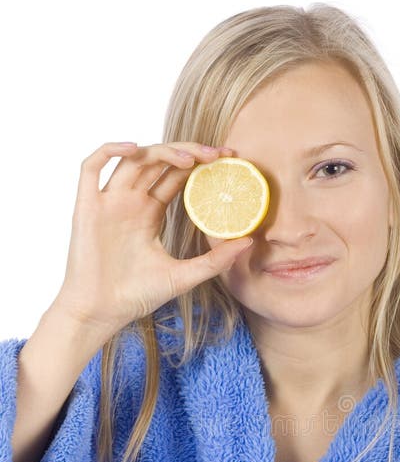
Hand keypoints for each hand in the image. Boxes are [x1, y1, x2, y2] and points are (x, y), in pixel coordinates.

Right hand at [54, 141, 251, 339]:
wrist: (103, 312)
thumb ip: (215, 260)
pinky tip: (133, 149)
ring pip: (132, 159)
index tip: (227, 160)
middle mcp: (130, 201)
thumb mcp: (185, 276)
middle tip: (217, 155)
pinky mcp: (87, 206)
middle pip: (158, 160)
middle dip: (188, 152)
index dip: (200, 163)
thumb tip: (249, 241)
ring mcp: (108, 201)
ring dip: (160, 150)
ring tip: (190, 159)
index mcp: (150, 212)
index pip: (176, 176)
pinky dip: (109, 150)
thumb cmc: (137, 295)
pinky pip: (91, 167)